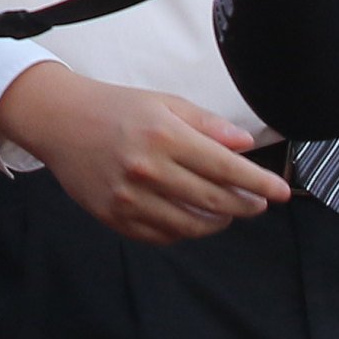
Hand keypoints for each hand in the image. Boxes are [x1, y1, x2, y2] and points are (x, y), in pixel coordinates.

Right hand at [0, 63, 286, 242]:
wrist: (58, 120)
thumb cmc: (114, 107)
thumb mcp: (163, 102)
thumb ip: (207, 124)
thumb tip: (244, 144)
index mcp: (163, 135)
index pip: (225, 167)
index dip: (259, 182)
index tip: (280, 191)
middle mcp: (147, 169)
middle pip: (214, 201)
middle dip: (246, 205)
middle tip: (258, 203)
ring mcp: (129, 197)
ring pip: (191, 225)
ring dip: (218, 222)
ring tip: (228, 212)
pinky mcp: (114, 217)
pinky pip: (162, 235)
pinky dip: (184, 231)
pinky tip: (192, 218)